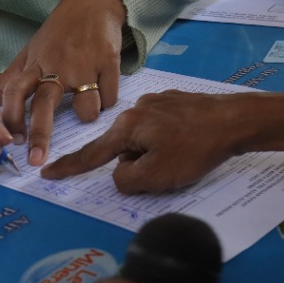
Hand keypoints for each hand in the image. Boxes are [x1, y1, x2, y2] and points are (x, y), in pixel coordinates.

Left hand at [0, 0, 127, 166]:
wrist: (94, 2)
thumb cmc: (59, 31)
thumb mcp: (29, 52)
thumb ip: (7, 81)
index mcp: (35, 65)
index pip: (14, 93)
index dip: (10, 118)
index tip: (11, 142)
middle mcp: (57, 67)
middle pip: (44, 106)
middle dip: (40, 135)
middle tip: (37, 160)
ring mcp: (85, 65)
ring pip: (87, 108)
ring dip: (88, 113)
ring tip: (87, 104)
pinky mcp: (109, 62)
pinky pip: (110, 97)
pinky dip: (107, 98)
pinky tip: (103, 87)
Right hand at [40, 90, 247, 191]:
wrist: (236, 120)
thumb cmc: (194, 149)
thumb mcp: (154, 176)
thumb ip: (126, 180)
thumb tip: (121, 173)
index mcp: (126, 127)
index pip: (91, 154)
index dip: (69, 167)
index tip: (47, 172)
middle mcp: (137, 109)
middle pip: (124, 150)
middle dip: (139, 165)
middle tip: (169, 169)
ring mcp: (158, 102)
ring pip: (145, 141)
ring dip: (157, 154)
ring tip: (187, 155)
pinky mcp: (178, 102)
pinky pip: (164, 130)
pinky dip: (172, 141)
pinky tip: (193, 143)